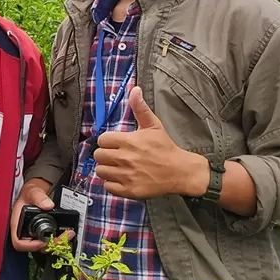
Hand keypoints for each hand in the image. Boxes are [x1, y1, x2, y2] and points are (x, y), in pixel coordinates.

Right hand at [11, 177, 61, 251]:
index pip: (19, 243)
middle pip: (34, 247)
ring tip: (67, 234)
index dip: (30, 245)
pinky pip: (49, 242)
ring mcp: (33, 235)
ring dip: (56, 243)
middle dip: (50, 244)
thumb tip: (48, 205)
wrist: (35, 194)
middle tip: (63, 236)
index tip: (43, 241)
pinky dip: (58, 240)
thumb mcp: (32, 192)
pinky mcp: (42, 235)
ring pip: (43, 247)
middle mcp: (24, 233)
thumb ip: (39, 197)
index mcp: (17, 225)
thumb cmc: (28, 195)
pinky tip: (65, 234)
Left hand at [92, 86, 208, 198]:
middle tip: (116, 156)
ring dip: (107, 169)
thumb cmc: (165, 148)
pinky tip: (121, 178)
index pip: (102, 140)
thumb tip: (134, 89)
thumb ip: (140, 108)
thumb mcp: (153, 125)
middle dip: (105, 155)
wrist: (181, 171)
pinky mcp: (130, 190)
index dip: (108, 141)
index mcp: (129, 141)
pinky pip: (108, 187)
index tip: (116, 144)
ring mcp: (127, 175)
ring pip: (101, 171)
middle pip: (98, 155)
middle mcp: (125, 158)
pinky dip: (112, 184)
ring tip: (118, 167)